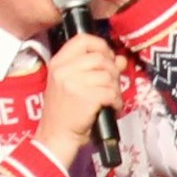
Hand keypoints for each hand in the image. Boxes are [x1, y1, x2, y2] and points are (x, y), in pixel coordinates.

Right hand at [35, 32, 122, 166]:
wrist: (56, 137)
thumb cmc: (66, 113)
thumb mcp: (74, 85)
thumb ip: (96, 69)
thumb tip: (120, 59)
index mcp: (58, 63)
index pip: (82, 39)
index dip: (101, 45)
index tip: (108, 57)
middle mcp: (63, 69)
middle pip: (100, 57)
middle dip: (112, 71)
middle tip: (112, 84)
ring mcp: (73, 82)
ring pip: (108, 75)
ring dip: (116, 88)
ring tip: (111, 99)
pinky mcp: (86, 97)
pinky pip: (111, 92)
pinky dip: (117, 101)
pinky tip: (112, 107)